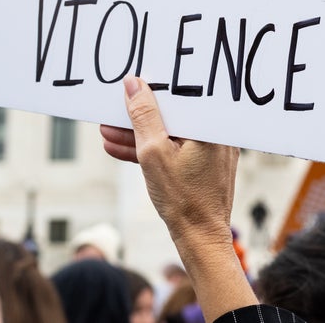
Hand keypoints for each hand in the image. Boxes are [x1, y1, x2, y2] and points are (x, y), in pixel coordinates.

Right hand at [101, 77, 255, 320]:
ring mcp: (210, 149)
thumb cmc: (182, 198)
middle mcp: (217, 132)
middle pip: (174, 112)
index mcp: (213, 124)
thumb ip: (143, 116)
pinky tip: (119, 148)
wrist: (200, 238)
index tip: (130, 84)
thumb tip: (133, 84)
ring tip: (107, 131)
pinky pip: (174, 148)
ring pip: (170, 132)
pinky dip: (150, 149)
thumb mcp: (153, 152)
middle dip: (140, 113)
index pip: (182, 93)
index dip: (153, 87)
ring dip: (139, 133)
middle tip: (113, 109)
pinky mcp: (202, 163)